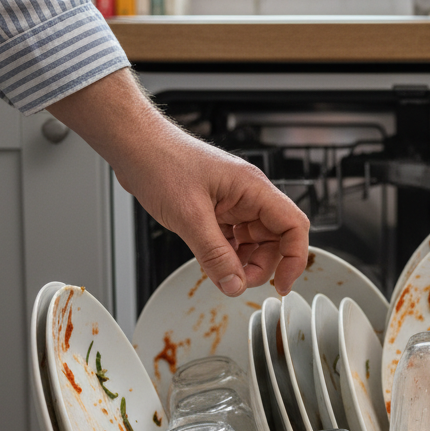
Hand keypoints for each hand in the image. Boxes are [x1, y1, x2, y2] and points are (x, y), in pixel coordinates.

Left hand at [48, 69, 308, 295]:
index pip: (293, 226)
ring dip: (242, 261)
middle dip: (261, 265)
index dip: (295, 258)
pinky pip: (233, 237)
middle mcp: (248, 194)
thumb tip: (235, 285)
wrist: (134, 145)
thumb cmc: (161, 162)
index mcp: (252, 189)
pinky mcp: (217, 208)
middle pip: (274, 239)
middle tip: (237, 282)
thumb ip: (215, 255)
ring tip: (221, 272)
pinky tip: (211, 260)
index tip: (282, 285)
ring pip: (253, 241)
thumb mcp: (189, 217)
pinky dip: (226, 253)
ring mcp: (233, 201)